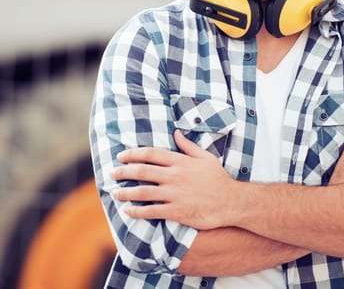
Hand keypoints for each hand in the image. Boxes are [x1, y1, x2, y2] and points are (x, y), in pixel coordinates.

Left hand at [111, 130, 236, 229]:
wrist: (231, 201)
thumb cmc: (218, 179)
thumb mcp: (205, 157)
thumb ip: (188, 145)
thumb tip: (176, 132)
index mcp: (180, 161)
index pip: (150, 154)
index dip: (133, 154)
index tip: (121, 156)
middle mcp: (174, 176)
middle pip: (142, 171)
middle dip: (123, 171)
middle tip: (112, 174)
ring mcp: (175, 194)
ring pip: (143, 192)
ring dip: (126, 192)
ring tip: (115, 192)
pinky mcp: (177, 211)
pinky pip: (152, 211)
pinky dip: (137, 211)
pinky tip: (128, 211)